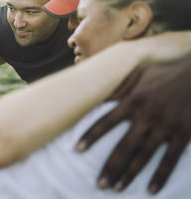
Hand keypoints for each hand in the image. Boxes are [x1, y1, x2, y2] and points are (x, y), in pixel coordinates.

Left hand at [76, 55, 190, 193]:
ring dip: (129, 175)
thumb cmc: (166, 72)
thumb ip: (119, 86)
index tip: (78, 149)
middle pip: (123, 146)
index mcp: (133, 101)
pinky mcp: (183, 135)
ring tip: (117, 188)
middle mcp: (146, 116)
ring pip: (143, 156)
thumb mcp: (140, 72)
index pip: (106, 122)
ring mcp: (165, 127)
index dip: (91, 136)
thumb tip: (99, 97)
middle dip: (109, 167)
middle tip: (99, 184)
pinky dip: (161, 176)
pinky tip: (151, 190)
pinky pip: (170, 160)